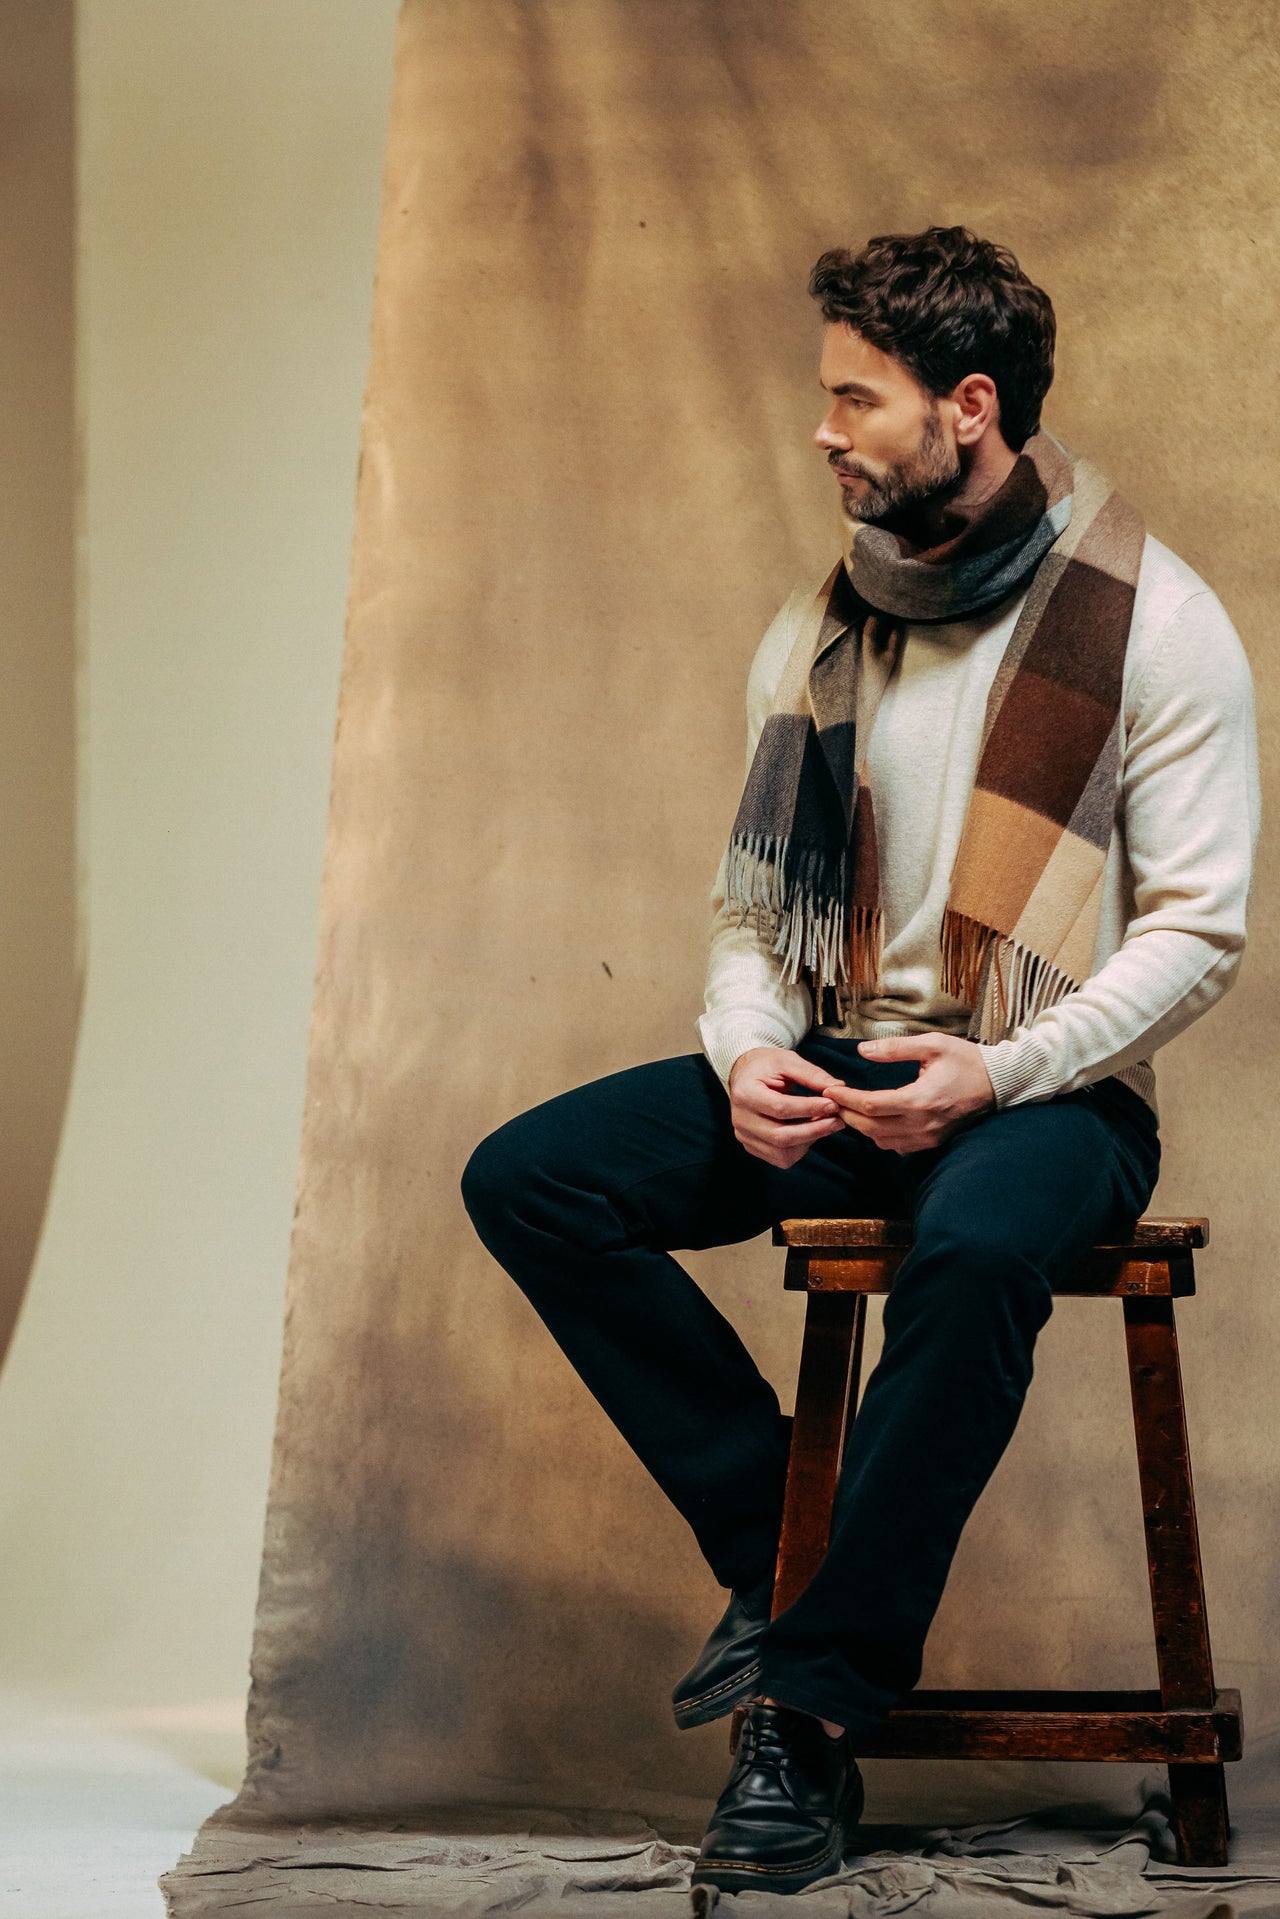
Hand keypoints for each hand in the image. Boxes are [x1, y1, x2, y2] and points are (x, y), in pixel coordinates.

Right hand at [727, 1046, 846, 1168]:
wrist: (744, 1075)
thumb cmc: (766, 1066)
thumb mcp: (787, 1060)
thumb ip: (812, 1074)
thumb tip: (839, 1088)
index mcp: (745, 1094)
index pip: (780, 1108)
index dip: (810, 1108)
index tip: (833, 1104)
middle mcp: (740, 1119)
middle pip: (781, 1136)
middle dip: (815, 1130)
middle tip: (837, 1121)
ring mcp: (744, 1136)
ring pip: (782, 1153)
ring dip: (809, 1141)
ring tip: (825, 1124)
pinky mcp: (752, 1146)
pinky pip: (780, 1158)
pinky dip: (800, 1148)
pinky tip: (810, 1132)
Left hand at [829, 1033, 996, 1154]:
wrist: (999, 1083)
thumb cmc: (966, 1061)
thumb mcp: (932, 1045)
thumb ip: (895, 1048)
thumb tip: (863, 1051)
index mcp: (921, 1099)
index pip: (872, 1106)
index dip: (846, 1100)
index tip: (830, 1090)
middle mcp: (923, 1124)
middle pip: (871, 1128)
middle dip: (848, 1115)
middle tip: (834, 1101)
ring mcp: (929, 1137)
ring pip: (882, 1140)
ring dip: (862, 1127)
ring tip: (850, 1109)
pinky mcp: (933, 1142)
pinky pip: (898, 1146)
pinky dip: (880, 1135)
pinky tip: (875, 1120)